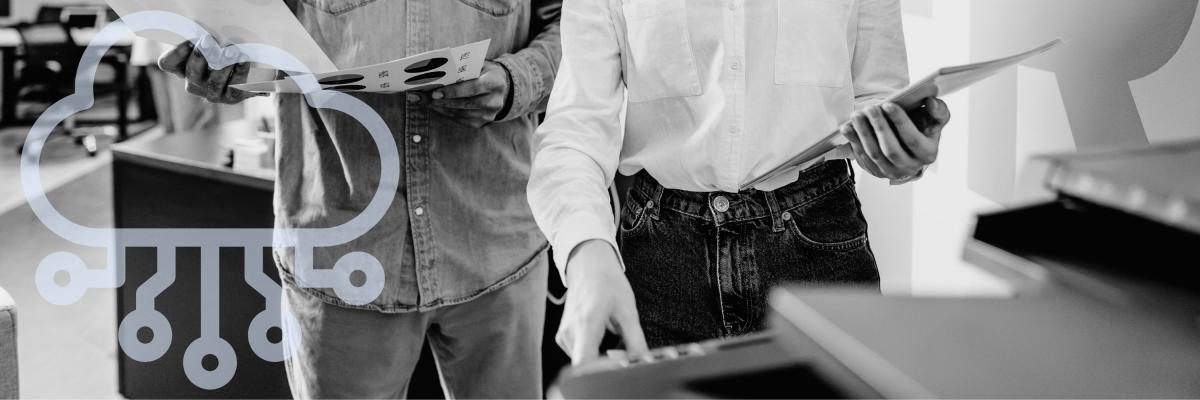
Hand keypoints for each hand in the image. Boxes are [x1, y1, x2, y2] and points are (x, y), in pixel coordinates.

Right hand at [158, 35, 260, 104]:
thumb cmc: (225, 52)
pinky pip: (234, 86)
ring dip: (222, 64)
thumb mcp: (211, 43)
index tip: (191, 39)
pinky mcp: (232, 97)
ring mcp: (213, 93)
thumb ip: (201, 37)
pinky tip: (243, 59)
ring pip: (214, 81)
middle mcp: (194, 84)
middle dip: (200, 55)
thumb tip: (198, 24)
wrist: (250, 73)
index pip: (168, 63)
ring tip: (231, 50)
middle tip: (209, 40)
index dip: (176, 52)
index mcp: (183, 68)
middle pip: (192, 72)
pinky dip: (239, 71)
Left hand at [409, 61, 510, 127]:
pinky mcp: (480, 123)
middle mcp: (494, 101)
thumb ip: (463, 67)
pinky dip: (443, 112)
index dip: (453, 91)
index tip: (434, 92)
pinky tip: (431, 106)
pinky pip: (458, 119)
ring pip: (458, 113)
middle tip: (418, 97)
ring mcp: (488, 115)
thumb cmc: (485, 71)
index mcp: (495, 82)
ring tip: (420, 101)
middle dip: (438, 101)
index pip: (473, 88)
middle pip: (463, 103)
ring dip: (437, 107)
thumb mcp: (479, 64)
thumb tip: (436, 70)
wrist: (503, 87)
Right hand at [557, 240, 648, 364]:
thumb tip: (643, 363)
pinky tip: (603, 335)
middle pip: (587, 366)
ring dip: (602, 359)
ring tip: (614, 336)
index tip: (619, 367)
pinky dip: (594, 352)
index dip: (602, 371)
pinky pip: (580, 354)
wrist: (588, 264)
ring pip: (584, 362)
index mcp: (587, 323)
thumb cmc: (608, 283)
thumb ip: (636, 341)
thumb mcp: (628, 311)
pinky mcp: (563, 337)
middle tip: (626, 351)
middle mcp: (570, 332)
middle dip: (607, 366)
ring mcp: (563, 335)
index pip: (585, 362)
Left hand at [841, 97, 950, 179]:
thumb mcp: (935, 119)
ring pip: (874, 154)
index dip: (900, 122)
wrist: (907, 143)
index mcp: (928, 154)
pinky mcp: (876, 171)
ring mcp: (891, 172)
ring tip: (857, 114)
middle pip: (891, 149)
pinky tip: (847, 127)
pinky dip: (853, 141)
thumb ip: (938, 110)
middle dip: (879, 127)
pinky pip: (862, 157)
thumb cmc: (922, 127)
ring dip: (863, 133)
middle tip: (870, 108)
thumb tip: (931, 102)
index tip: (888, 105)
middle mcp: (910, 167)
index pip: (913, 139)